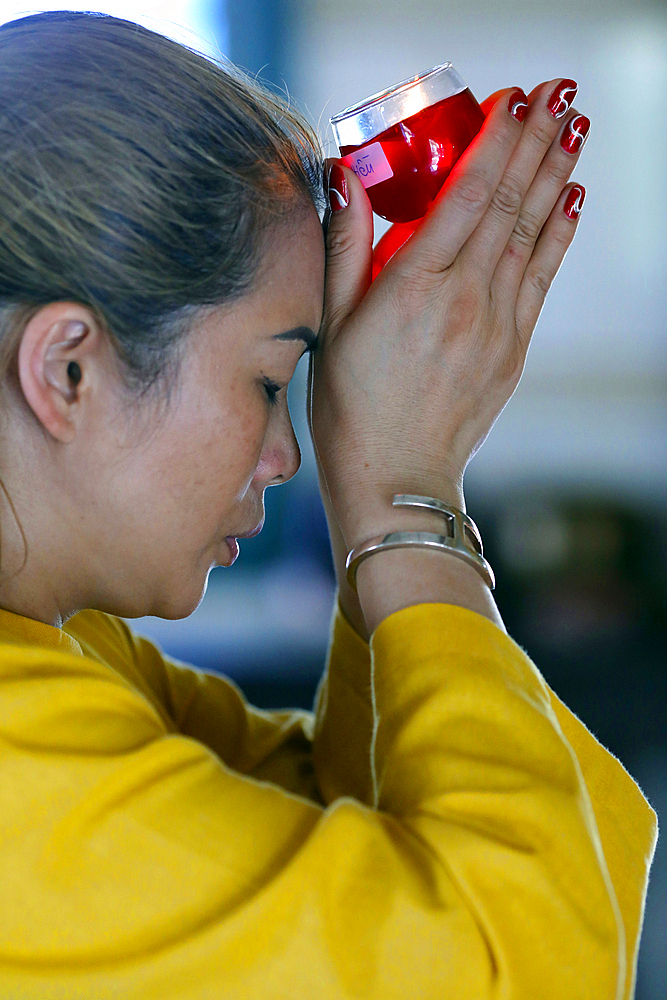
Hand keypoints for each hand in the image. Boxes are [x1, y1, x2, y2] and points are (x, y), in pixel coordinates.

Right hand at [310, 79, 587, 555]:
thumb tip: (344, 177)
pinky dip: (559, 234)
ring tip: (574, 129)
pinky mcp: (513, 349)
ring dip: (555, 176)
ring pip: (532, 234)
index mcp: (413, 288)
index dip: (495, 140)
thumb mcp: (330, 325)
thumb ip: (343, 246)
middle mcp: (463, 300)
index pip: (466, 194)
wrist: (395, 477)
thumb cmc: (352, 407)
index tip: (514, 99)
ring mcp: (495, 325)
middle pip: (509, 204)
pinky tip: (569, 200)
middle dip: (536, 141)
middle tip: (559, 92)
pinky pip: (542, 277)